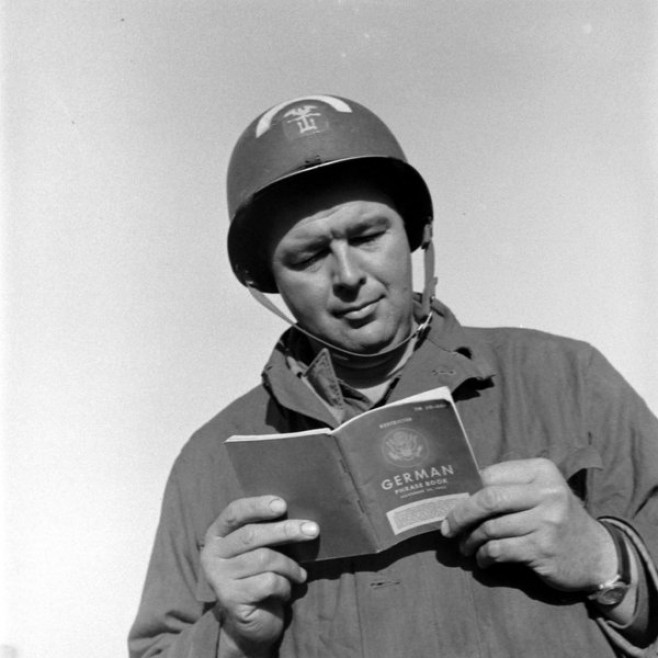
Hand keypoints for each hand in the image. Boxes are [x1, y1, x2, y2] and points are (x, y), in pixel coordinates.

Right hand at [200, 496, 318, 656]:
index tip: (283, 504)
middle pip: (251, 535)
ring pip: (264, 559)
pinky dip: (284, 585)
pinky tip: (286, 590)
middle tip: (313, 530)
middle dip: (285, 530)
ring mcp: (218, 577)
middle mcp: (212, 554)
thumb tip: (297, 512)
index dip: (258, 506)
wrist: (252, 620)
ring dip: (290, 566)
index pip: (234, 512)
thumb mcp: (259, 548)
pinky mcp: (230, 599)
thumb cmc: (259, 574)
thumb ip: (266, 529)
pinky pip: (268, 582)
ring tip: (300, 574)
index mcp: (217, 534)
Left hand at [441, 458, 616, 591]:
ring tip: (465, 546)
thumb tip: (461, 492)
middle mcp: (546, 493)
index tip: (450, 502)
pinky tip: (482, 560)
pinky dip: (485, 556)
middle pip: (489, 499)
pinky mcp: (543, 549)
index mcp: (541, 471)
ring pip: (491, 528)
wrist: (596, 554)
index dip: (466, 489)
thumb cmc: (557, 518)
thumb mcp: (540, 493)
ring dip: (471, 540)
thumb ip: (509, 487)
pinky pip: (500, 550)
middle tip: (448, 528)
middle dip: (461, 514)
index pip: (491, 475)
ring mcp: (547, 522)